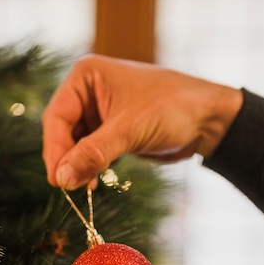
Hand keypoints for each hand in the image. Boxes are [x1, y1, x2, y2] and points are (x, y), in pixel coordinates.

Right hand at [42, 54, 243, 188]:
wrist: (209, 119)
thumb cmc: (173, 108)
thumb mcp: (130, 130)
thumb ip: (92, 154)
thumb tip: (61, 178)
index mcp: (87, 76)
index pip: (57, 115)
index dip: (54, 148)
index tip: (56, 178)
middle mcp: (89, 91)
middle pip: (63, 130)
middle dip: (66, 158)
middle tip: (66, 186)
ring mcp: (100, 111)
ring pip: (76, 143)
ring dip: (77, 165)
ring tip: (82, 187)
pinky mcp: (112, 130)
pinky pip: (91, 150)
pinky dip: (89, 166)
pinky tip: (91, 182)